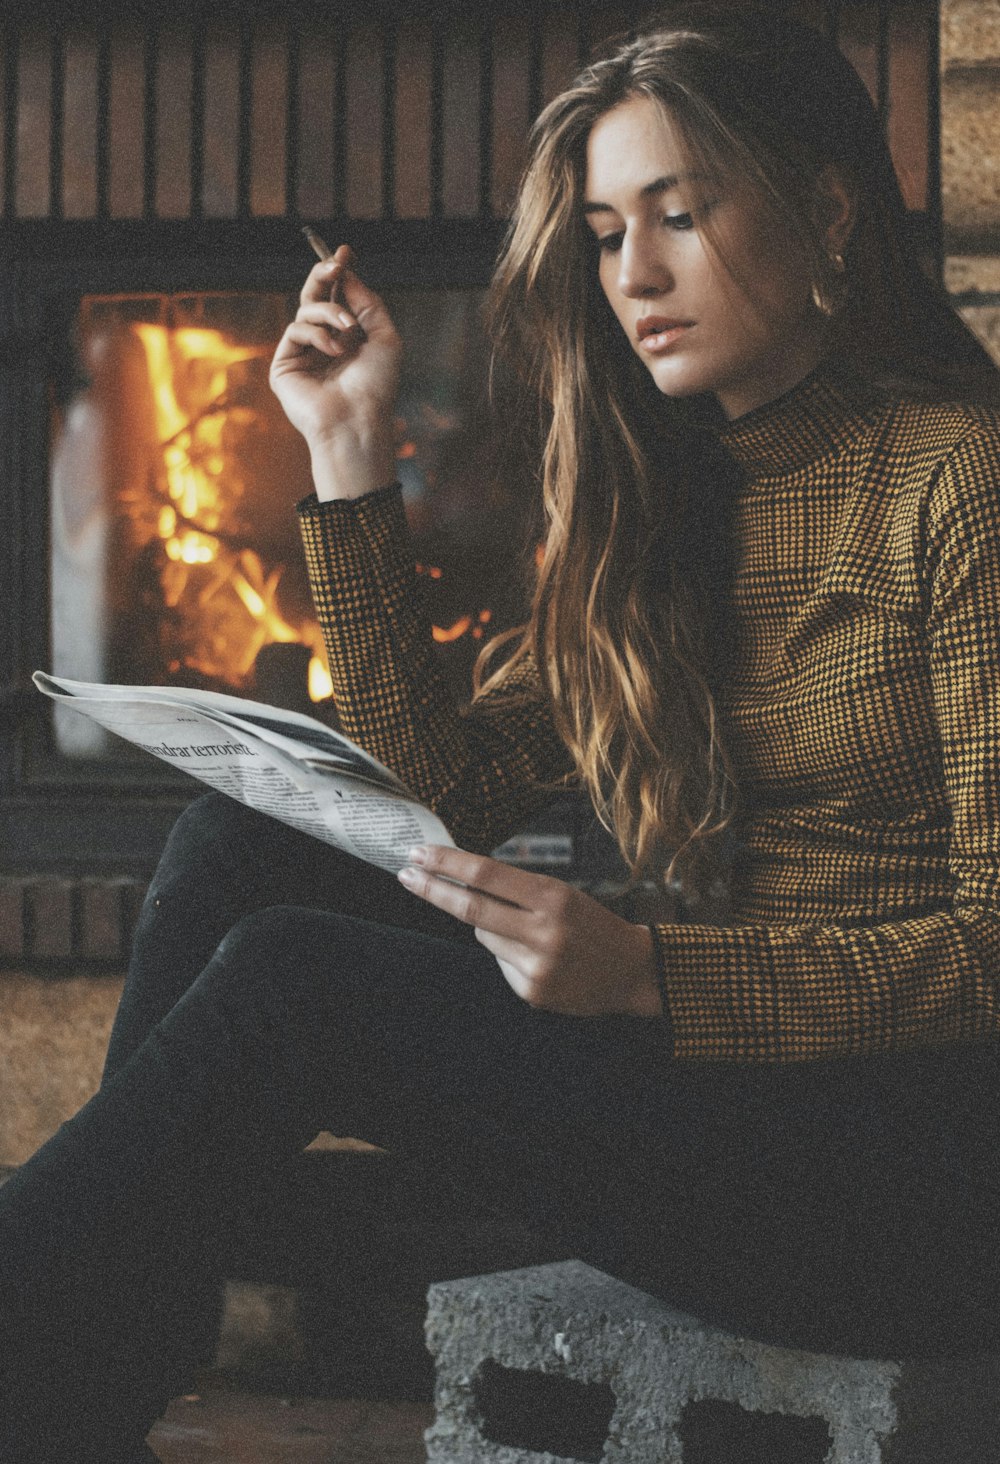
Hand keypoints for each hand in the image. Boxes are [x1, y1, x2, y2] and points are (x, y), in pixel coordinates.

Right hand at [269, 245, 402, 498]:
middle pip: (315, 296)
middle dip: (325, 274)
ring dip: (330, 312)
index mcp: (348, 339)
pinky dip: (318, 335)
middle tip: (336, 262)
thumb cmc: (377, 387)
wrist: (358, 421)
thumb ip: (367, 302)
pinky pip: (296, 330)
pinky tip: (334, 351)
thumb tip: (347, 273)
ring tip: (348, 330)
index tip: (346, 251)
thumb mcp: (384, 336)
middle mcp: (323, 345)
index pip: (338, 298)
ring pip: (306, 310)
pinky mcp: (284, 366)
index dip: (340, 273)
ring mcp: (302, 355)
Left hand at [398, 845, 661, 1017]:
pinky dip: (508, 954)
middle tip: (406, 874)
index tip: (419, 853)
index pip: (487, 874)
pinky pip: (499, 963)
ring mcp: (536, 964)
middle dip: (433, 889)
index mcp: (553, 897)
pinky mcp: (532, 991)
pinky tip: (538, 958)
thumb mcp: (563, 895)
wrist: (631, 971)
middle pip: (471, 907)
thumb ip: (518, 891)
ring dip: (489, 926)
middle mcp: (543, 930)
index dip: (448, 863)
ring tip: (528, 932)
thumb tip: (461, 884)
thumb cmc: (593, 924)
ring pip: (483, 935)